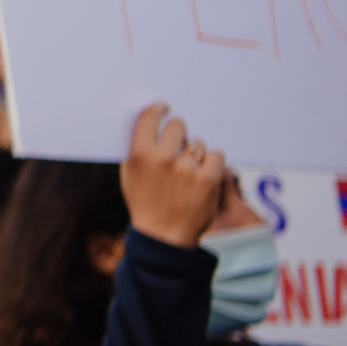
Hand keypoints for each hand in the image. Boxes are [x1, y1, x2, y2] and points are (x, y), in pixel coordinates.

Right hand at [121, 104, 224, 248]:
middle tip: (178, 148)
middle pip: (178, 126)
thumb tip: (151, 119)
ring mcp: (186, 169)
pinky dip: (212, 164)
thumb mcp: (130, 174)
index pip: (150, 116)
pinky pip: (216, 156)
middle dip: (179, 135)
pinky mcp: (208, 179)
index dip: (160, 109)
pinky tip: (203, 176)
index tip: (165, 109)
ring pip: (198, 143)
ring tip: (188, 173)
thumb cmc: (145, 201)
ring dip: (196, 154)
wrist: (163, 236)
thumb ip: (138, 147)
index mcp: (139, 155)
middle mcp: (162, 159)